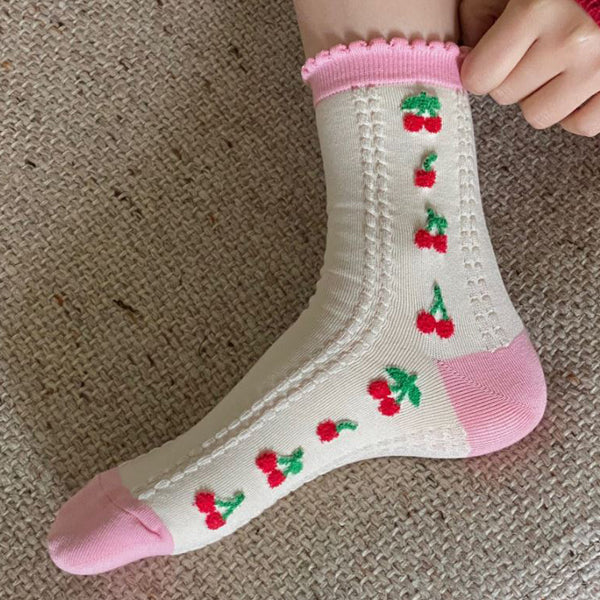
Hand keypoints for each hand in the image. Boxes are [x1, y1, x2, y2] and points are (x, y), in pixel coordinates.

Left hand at [459, 0, 599, 136]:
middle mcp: (572, 41)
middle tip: (534, 49)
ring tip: (559, 63)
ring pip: (539, 115)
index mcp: (538, 9)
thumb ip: (482, 16)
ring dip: (542, 95)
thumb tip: (464, 59)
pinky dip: (575, 109)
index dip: (481, 68)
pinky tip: (578, 81)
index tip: (492, 57)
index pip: (479, 77)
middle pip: (507, 96)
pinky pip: (581, 125)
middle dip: (513, 76)